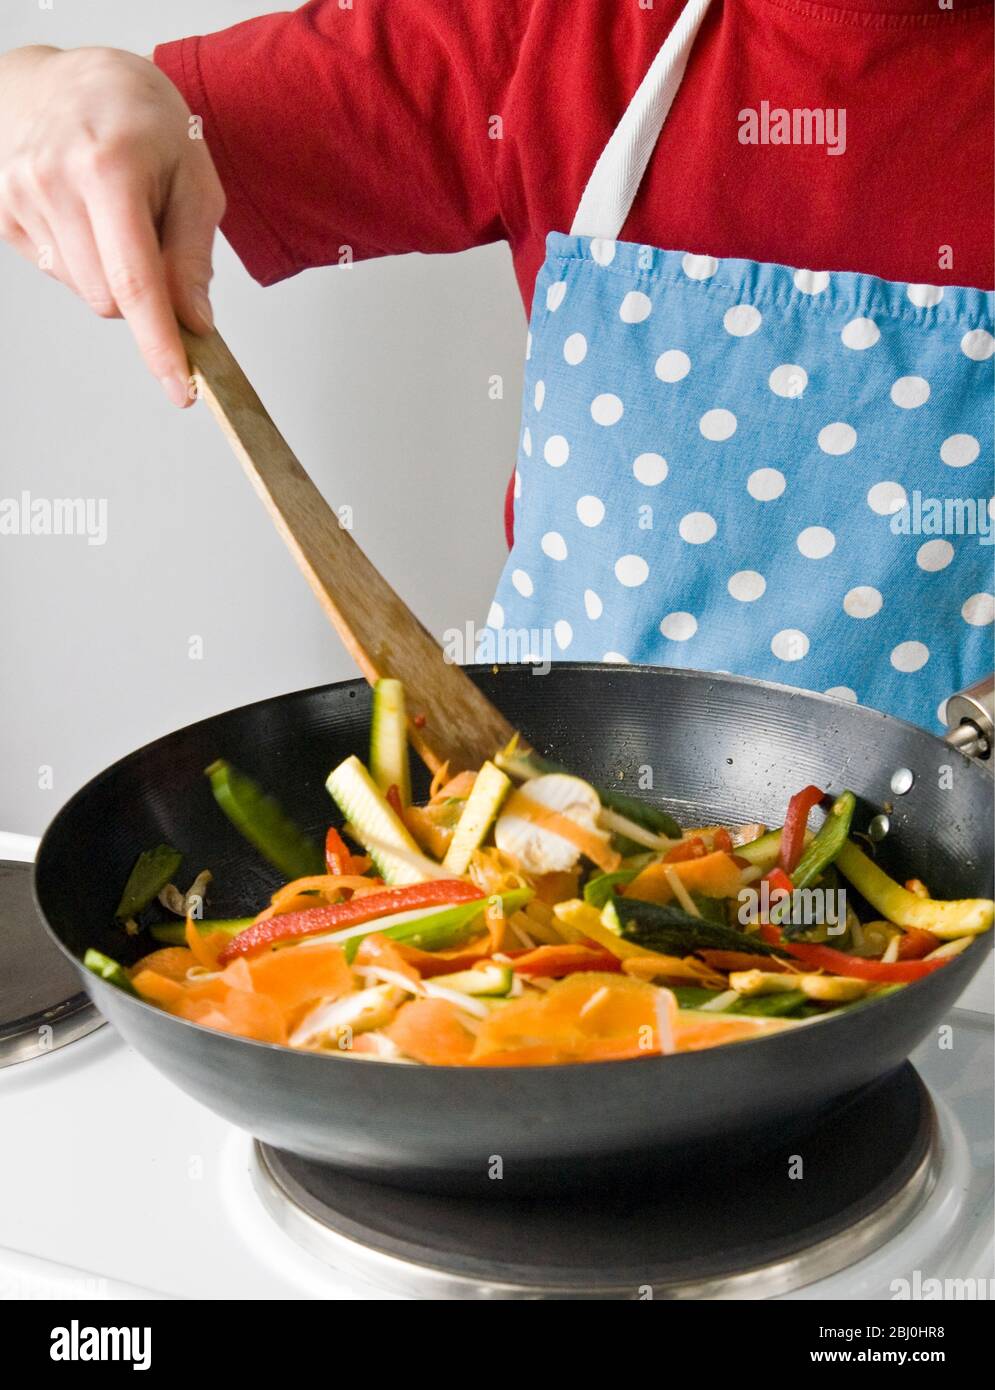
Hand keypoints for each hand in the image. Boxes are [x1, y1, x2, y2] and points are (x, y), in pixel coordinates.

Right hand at [0, 46, 225, 406]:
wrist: (72, 78)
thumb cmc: (142, 119)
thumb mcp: (193, 175)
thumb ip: (194, 253)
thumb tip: (194, 321)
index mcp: (108, 167)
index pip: (136, 283)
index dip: (160, 346)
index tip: (182, 390)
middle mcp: (53, 180)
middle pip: (108, 299)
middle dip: (142, 294)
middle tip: (154, 239)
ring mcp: (20, 195)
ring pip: (83, 292)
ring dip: (111, 275)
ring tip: (117, 216)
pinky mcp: (3, 211)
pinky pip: (57, 272)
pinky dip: (83, 260)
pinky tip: (87, 216)